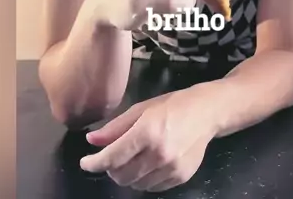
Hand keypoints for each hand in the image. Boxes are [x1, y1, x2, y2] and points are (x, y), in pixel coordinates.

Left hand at [80, 85, 217, 190]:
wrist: (207, 112)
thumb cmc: (172, 106)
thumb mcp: (141, 109)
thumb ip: (115, 127)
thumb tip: (91, 141)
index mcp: (147, 132)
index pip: (112, 157)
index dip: (94, 163)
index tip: (85, 163)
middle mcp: (159, 154)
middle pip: (121, 175)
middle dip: (110, 168)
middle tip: (112, 156)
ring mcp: (171, 168)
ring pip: (135, 184)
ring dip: (126, 175)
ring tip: (131, 159)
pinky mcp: (180, 177)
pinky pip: (152, 188)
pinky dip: (143, 180)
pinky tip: (147, 164)